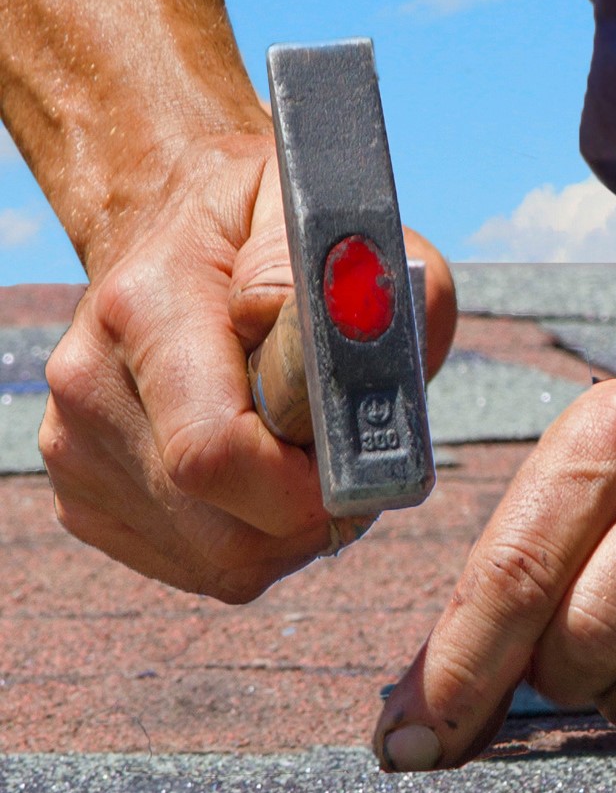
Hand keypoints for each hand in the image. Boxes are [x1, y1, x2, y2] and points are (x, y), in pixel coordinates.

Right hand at [39, 132, 456, 601]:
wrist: (178, 230)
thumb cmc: (279, 236)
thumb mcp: (339, 227)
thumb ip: (362, 292)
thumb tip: (338, 353)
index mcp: (147, 308)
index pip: (217, 456)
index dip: (309, 491)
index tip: (359, 467)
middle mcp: (91, 382)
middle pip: (226, 533)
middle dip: (312, 520)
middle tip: (346, 464)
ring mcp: (76, 444)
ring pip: (218, 561)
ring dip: (288, 533)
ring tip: (305, 462)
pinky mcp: (83, 492)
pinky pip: (198, 566)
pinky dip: (252, 541)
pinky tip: (261, 480)